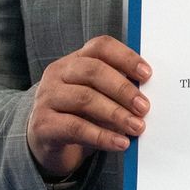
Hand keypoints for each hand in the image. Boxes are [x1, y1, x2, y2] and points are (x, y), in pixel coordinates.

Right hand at [26, 35, 150, 178]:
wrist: (47, 141)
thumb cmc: (81, 113)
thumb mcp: (100, 96)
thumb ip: (118, 90)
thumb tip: (146, 97)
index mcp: (76, 59)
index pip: (101, 46)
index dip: (126, 57)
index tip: (147, 75)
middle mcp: (58, 73)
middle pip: (93, 71)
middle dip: (123, 89)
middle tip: (144, 107)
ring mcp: (47, 97)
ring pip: (85, 99)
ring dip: (116, 114)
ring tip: (137, 127)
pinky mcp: (42, 124)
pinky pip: (75, 128)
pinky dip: (102, 136)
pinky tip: (120, 143)